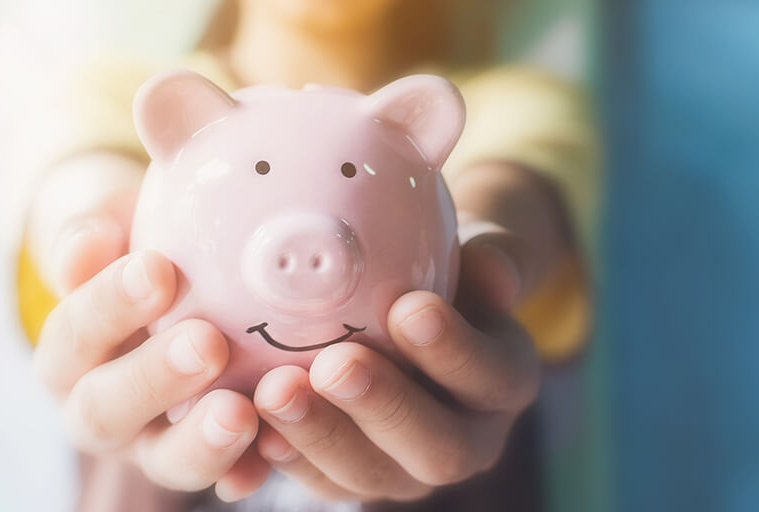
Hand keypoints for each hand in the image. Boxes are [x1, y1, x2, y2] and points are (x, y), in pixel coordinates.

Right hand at [31, 153, 268, 502]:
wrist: (182, 294)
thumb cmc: (151, 257)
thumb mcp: (121, 234)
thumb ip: (98, 237)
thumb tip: (89, 240)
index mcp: (73, 352)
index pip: (75, 334)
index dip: (109, 305)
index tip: (157, 267)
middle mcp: (104, 407)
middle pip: (106, 410)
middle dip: (154, 378)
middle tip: (206, 343)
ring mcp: (156, 442)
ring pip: (166, 459)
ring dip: (201, 442)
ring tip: (241, 413)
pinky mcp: (211, 459)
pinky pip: (227, 476)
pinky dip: (248, 469)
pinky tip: (277, 448)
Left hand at [238, 162, 568, 502]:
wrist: (411, 312)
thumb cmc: (444, 274)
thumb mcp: (477, 255)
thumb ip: (491, 258)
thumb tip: (494, 272)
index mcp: (503, 383)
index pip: (492, 375)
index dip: (454, 351)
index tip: (409, 307)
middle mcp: (468, 439)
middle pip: (439, 446)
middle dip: (384, 407)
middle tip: (335, 363)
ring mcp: (409, 467)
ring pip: (375, 476)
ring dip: (324, 437)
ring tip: (276, 391)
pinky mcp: (357, 475)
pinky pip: (325, 481)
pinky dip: (290, 457)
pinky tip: (255, 427)